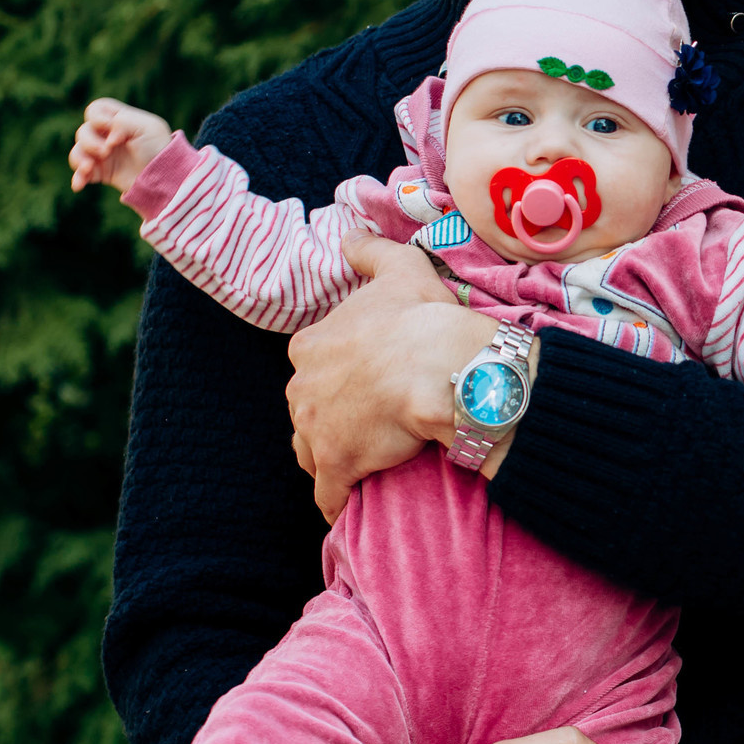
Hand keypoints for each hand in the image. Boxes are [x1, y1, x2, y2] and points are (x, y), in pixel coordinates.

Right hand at [69, 99, 173, 192]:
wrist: (166, 178)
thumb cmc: (159, 148)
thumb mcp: (147, 128)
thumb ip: (123, 122)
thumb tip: (107, 136)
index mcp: (119, 119)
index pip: (96, 109)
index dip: (96, 116)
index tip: (109, 126)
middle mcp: (108, 135)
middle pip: (83, 131)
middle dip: (89, 141)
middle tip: (106, 151)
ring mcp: (103, 155)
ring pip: (78, 151)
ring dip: (79, 158)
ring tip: (88, 168)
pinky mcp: (102, 172)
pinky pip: (81, 173)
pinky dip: (78, 177)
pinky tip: (79, 185)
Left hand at [287, 231, 497, 519]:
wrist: (443, 369)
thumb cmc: (423, 319)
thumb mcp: (400, 269)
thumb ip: (370, 251)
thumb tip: (348, 237)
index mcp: (311, 345)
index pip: (314, 368)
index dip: (340, 378)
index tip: (367, 384)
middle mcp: (301, 386)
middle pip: (309, 410)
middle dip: (332, 418)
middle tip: (373, 422)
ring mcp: (314, 428)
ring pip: (312, 450)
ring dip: (332, 456)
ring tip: (366, 462)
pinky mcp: (335, 464)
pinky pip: (329, 493)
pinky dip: (338, 501)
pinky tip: (352, 507)